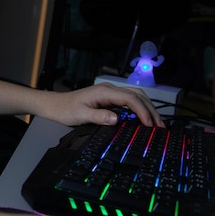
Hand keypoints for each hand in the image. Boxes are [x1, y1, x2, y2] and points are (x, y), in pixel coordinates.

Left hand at [45, 82, 163, 127]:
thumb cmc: (66, 109)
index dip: (142, 111)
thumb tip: (117, 119)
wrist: (54, 105)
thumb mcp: (81, 115)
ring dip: (147, 108)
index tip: (150, 124)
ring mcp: (110, 93)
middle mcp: (109, 89)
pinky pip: (128, 101)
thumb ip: (99, 116)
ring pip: (135, 97)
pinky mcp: (109, 98)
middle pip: (137, 96)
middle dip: (150, 110)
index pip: (130, 98)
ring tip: (156, 123)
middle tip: (160, 126)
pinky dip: (139, 108)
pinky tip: (143, 118)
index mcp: (104, 92)